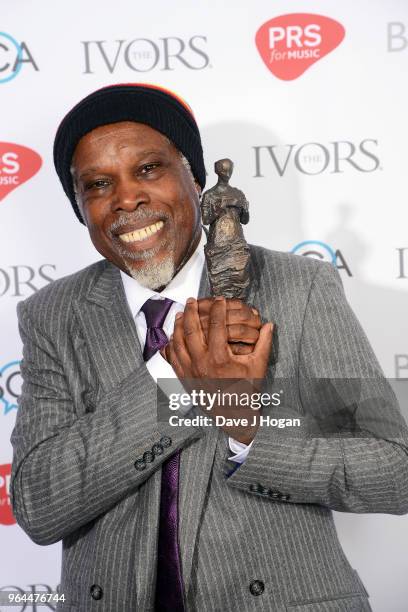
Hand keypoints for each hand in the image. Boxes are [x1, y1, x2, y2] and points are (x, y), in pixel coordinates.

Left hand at [161, 297, 272, 443]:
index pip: (217, 325)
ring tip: (182, 313)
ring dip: (179, 325)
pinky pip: (173, 357)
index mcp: (219, 358)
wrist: (233, 415)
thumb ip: (263, 344)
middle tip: (193, 300)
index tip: (220, 299)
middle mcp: (201, 363)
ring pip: (178, 342)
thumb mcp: (257, 367)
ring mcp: (190, 371)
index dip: (218, 309)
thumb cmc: (246, 391)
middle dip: (192, 311)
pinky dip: (172, 344)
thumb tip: (270, 325)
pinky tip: (173, 335)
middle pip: (192, 329)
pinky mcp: (184, 378)